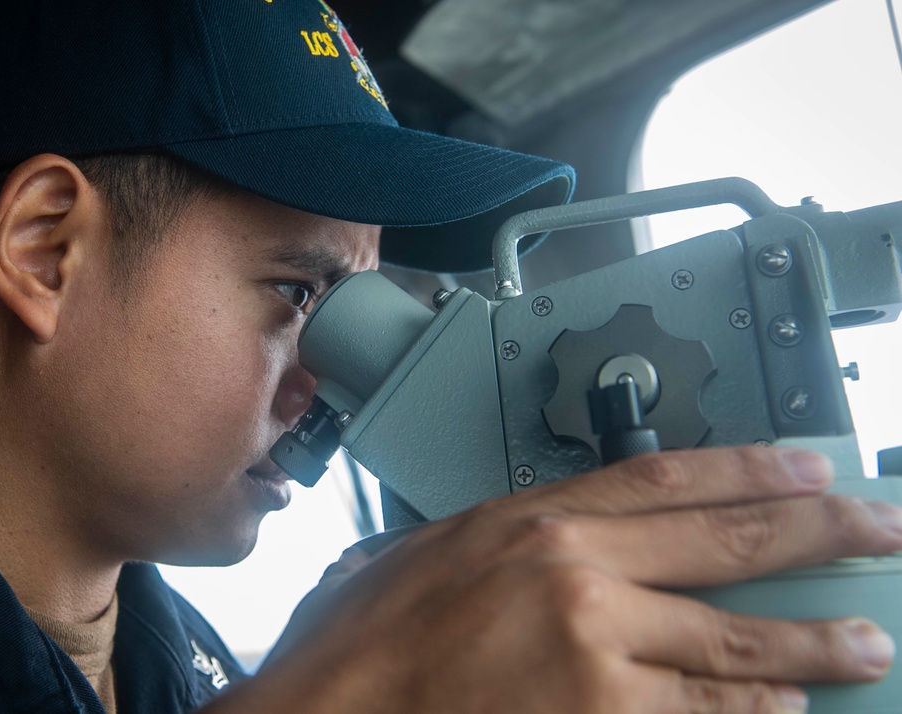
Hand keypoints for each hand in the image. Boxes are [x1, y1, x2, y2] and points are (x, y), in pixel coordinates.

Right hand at [207, 448, 901, 712]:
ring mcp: (595, 654)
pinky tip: (785, 708)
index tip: (806, 465)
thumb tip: (558, 535)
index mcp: (532, 523)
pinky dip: (751, 711)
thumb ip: (507, 539)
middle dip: (816, 531)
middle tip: (879, 527)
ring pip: (732, 642)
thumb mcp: (431, 553)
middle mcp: (576, 576)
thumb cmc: (365, 645)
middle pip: (724, 541)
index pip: (667, 476)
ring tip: (862, 642)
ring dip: (808, 643)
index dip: (748, 467)